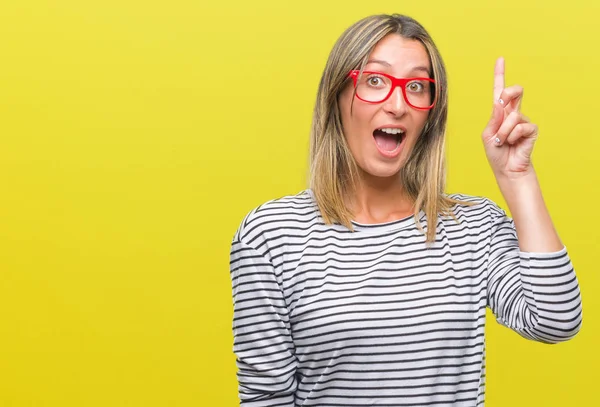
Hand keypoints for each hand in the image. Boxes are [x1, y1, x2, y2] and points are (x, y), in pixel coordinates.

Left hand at [481, 57, 537, 178]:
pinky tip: (513, 143)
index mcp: (499, 113)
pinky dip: (512, 136)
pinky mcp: (531, 129)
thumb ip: (493, 118)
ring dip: (503, 132)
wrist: (506, 169)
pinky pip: (520, 126)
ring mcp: (522, 120)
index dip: (500, 75)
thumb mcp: (488, 135)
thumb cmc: (496, 152)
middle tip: (503, 103)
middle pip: (514, 91)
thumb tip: (500, 102)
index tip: (500, 59)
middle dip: (509, 93)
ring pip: (512, 116)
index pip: (499, 91)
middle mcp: (512, 113)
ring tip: (503, 142)